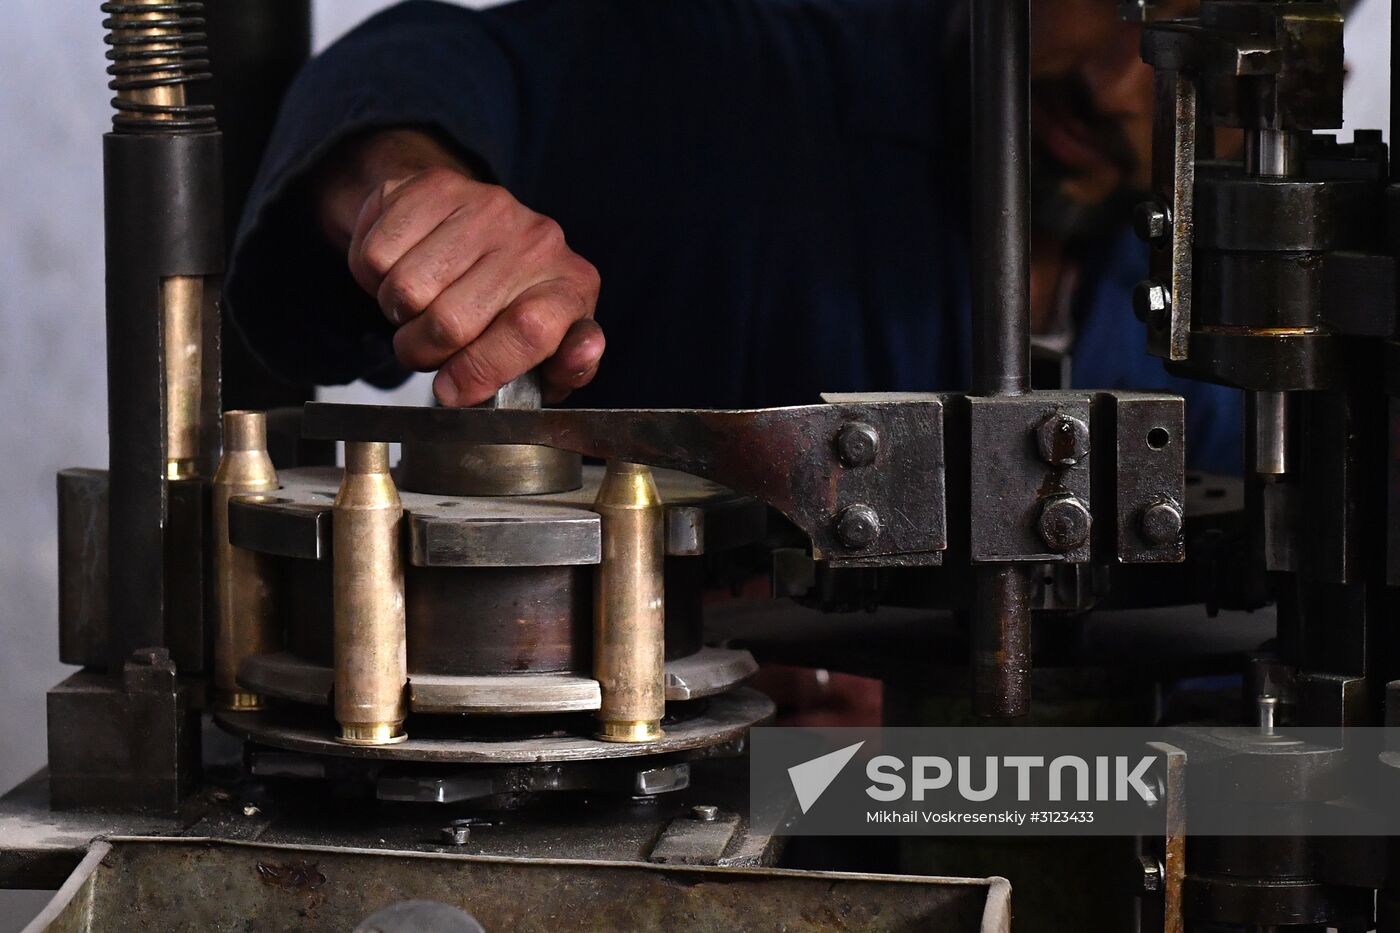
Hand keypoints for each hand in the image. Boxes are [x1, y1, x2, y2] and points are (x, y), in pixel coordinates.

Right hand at [315, 129, 603, 404]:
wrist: (481, 233)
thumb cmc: (516, 305)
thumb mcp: (552, 352)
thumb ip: (569, 367)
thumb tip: (583, 352)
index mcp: (571, 287)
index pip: (528, 330)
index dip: (480, 370)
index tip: (453, 390)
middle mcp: (536, 240)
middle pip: (450, 322)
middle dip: (424, 352)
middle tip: (430, 349)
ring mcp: (486, 207)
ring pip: (405, 290)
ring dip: (397, 314)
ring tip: (420, 307)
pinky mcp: (436, 186)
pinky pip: (374, 255)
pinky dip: (372, 279)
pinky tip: (402, 271)